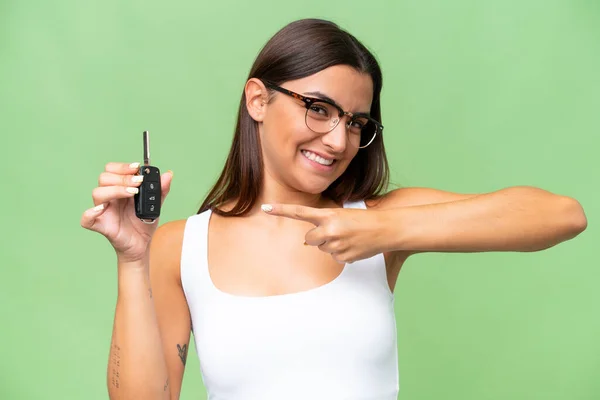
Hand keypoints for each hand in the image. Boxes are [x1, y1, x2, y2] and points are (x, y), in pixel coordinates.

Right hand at [80, 162, 173, 263]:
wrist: (142, 244)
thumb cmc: (143, 223)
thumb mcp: (156, 205)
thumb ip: (161, 191)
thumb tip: (168, 175)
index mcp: (120, 189)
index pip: (112, 170)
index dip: (122, 167)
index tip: (137, 168)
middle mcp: (110, 197)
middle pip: (104, 178)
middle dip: (122, 177)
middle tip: (138, 183)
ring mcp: (104, 211)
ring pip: (97, 193)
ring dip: (114, 190)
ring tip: (132, 193)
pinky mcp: (101, 225)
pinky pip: (86, 219)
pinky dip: (90, 213)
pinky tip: (101, 209)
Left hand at [262, 203, 385, 263]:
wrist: (385, 229)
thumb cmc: (363, 220)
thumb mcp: (342, 215)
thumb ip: (323, 225)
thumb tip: (308, 242)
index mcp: (328, 215)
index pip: (299, 212)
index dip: (281, 210)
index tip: (265, 208)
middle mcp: (329, 230)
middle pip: (309, 239)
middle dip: (317, 238)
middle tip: (335, 232)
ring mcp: (335, 245)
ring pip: (323, 249)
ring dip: (332, 245)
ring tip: (349, 238)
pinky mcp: (343, 257)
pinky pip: (335, 258)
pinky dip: (342, 254)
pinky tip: (354, 246)